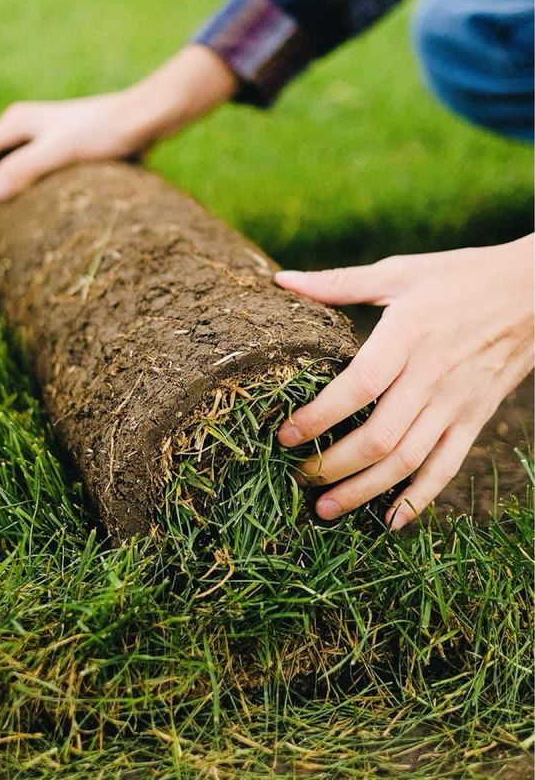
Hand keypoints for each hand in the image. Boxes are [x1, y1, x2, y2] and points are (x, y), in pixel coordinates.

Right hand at [0, 45, 235, 214]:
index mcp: (17, 122)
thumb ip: (28, 168)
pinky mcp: (63, 147)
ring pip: (5, 165)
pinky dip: (17, 190)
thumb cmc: (107, 132)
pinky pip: (28, 171)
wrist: (146, 117)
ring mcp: (44, 135)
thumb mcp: (64, 150)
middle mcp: (25, 125)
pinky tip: (26, 213)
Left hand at [275, 237, 533, 528]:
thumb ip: (339, 283)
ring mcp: (456, 404)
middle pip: (379, 437)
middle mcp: (432, 377)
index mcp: (407, 336)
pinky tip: (390, 520)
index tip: (285, 434)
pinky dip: (419, 499)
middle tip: (297, 475)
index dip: (319, 416)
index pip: (357, 387)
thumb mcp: (400, 272)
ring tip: (324, 508)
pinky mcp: (475, 420)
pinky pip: (446, 468)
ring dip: (363, 490)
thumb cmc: (460, 277)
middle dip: (332, 465)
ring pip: (407, 461)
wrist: (534, 293)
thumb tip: (283, 280)